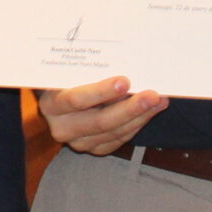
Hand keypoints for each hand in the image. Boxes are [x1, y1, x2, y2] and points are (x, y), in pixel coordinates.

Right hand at [37, 76, 165, 156]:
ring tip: (159, 100)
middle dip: (130, 108)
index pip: (76, 99)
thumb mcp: (70, 70)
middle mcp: (62, 127)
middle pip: (100, 121)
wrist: (58, 97)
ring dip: (140, 116)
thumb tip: (123, 62)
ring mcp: (78, 142)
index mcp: (51, 104)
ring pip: (114, 132)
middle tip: (153, 95)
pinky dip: (138, 123)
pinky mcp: (94, 148)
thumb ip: (90, 68)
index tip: (125, 81)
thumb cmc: (67, 77)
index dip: (101, 91)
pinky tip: (151, 110)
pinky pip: (120, 138)